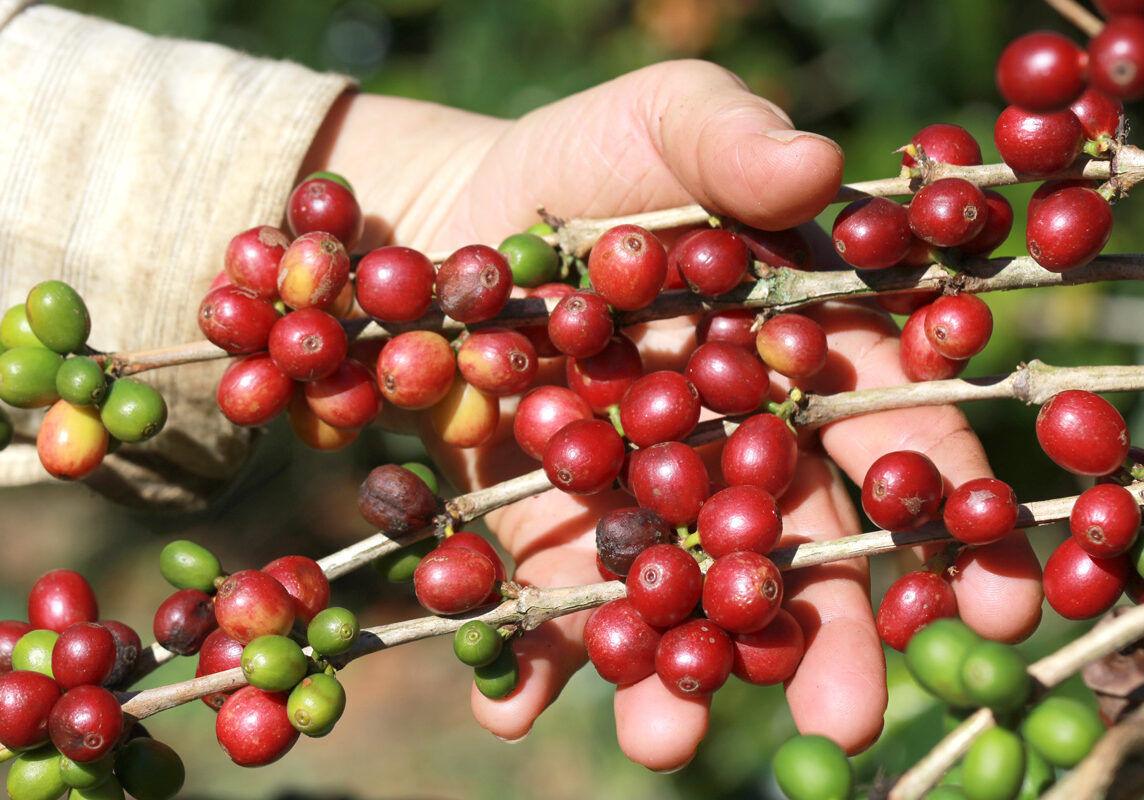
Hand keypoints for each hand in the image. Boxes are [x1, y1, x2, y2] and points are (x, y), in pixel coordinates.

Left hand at [305, 59, 1043, 769]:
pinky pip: (543, 600)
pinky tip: (514, 707)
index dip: (938, 501)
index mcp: (793, 357)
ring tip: (668, 743)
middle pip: (791, 544)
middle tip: (846, 722)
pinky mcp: (544, 523)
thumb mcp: (663, 124)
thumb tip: (816, 166)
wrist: (454, 216)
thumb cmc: (584, 163)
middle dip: (819, 634)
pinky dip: (530, 657)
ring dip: (677, 674)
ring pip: (679, 594)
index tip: (984, 597)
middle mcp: (730, 447)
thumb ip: (732, 141)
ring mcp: (639, 497)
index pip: (885, 429)